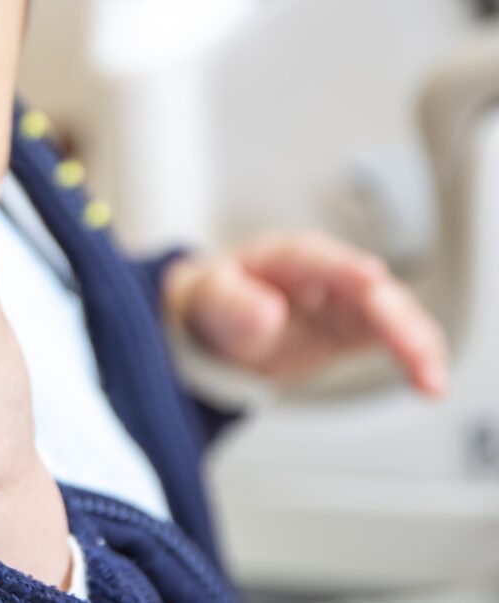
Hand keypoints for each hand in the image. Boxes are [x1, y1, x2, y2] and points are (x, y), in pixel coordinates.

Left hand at [163, 232, 448, 397]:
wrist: (216, 323)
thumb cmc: (215, 301)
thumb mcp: (211, 301)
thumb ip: (234, 306)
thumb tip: (267, 313)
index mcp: (283, 256)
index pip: (315, 259)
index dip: (345, 268)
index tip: (371, 279)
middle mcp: (323, 273)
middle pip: (364, 289)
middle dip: (392, 315)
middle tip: (413, 346)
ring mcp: (343, 300)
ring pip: (390, 313)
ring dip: (415, 342)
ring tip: (430, 378)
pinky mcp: (353, 329)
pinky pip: (390, 339)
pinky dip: (414, 358)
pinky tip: (429, 383)